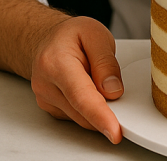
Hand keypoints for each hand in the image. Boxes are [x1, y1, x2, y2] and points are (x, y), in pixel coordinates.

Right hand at [29, 16, 124, 143]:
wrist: (47, 40)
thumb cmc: (70, 35)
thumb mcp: (95, 34)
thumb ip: (106, 62)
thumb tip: (113, 90)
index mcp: (56, 63)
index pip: (81, 96)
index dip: (100, 116)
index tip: (114, 131)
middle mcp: (46, 84)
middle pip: (82, 112)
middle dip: (107, 112)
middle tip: (119, 93)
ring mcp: (46, 99)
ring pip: (81, 118)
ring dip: (98, 108)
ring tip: (98, 79)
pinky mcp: (51, 109)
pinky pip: (78, 116)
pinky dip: (90, 109)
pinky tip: (89, 88)